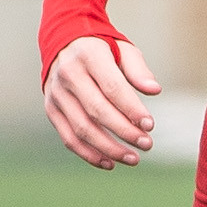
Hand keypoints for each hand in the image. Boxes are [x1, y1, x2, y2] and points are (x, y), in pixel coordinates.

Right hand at [45, 35, 162, 167]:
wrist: (64, 43)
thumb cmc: (103, 49)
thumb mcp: (123, 49)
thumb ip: (138, 69)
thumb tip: (154, 90)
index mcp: (88, 55)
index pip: (112, 87)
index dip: (131, 108)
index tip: (150, 125)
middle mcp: (68, 75)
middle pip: (97, 110)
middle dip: (124, 131)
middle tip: (147, 144)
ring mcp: (56, 94)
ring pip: (82, 128)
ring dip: (108, 148)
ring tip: (133, 158)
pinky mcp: (51, 109)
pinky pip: (68, 137)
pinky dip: (89, 154)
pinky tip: (110, 163)